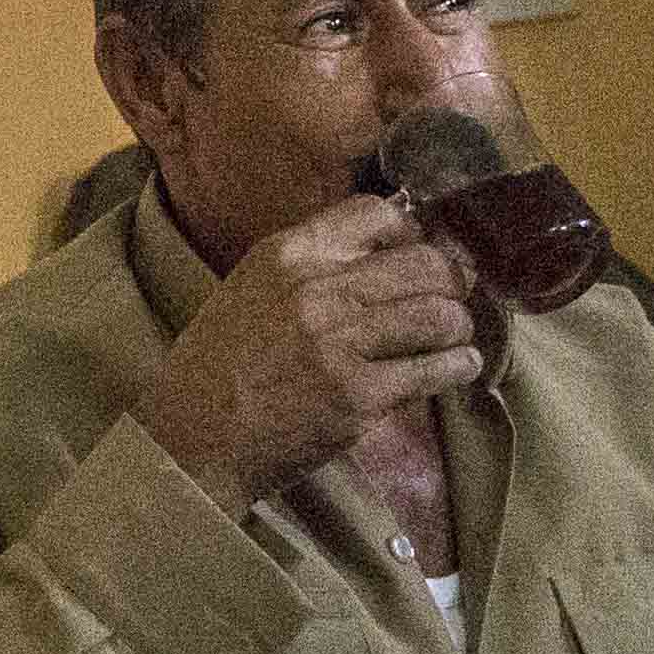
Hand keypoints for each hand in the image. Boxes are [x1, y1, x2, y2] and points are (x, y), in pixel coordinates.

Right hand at [136, 195, 483, 503]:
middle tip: (458, 294)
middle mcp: (316, 290)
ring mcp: (340, 344)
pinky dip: (458, 366)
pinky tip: (461, 367)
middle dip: (451, 279)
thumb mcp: (251, 289)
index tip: (419, 250)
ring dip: (459, 324)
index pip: (375, 214)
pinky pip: (433, 370)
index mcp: (287, 255)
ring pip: (437, 315)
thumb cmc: (218, 365)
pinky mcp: (359, 395)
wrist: (192, 440)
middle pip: (421, 263)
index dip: (410, 232)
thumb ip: (310, 266)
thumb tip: (382, 253)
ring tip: (458, 335)